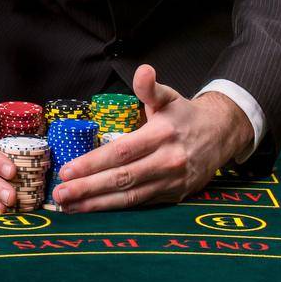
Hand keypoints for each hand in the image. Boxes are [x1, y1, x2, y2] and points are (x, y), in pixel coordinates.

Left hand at [50, 64, 252, 212]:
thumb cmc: (185, 115)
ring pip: (130, 197)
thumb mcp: (169, 97)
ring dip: (98, 204)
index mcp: (162, 135)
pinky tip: (95, 210)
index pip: (121, 152)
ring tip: (70, 206)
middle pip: (122, 178)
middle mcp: (167, 161)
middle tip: (60, 194)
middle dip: (88, 188)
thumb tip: (143, 71)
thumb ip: (150, 88)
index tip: (67, 170)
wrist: (220, 135)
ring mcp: (172, 182)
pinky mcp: (174, 196)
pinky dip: (117, 209)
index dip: (93, 163)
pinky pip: (142, 204)